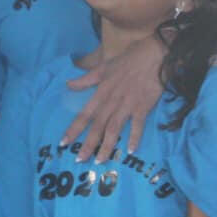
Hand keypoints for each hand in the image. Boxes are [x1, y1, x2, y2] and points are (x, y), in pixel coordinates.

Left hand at [63, 34, 165, 161]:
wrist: (153, 55)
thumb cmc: (128, 61)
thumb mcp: (103, 68)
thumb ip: (86, 79)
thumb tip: (68, 85)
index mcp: (101, 92)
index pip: (84, 114)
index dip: (74, 129)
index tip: (63, 142)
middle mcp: (112, 101)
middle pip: (97, 126)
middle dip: (88, 144)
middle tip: (79, 160)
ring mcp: (128, 105)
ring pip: (114, 129)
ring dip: (106, 145)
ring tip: (100, 161)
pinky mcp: (143, 107)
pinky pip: (138, 125)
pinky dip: (134, 137)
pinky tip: (131, 150)